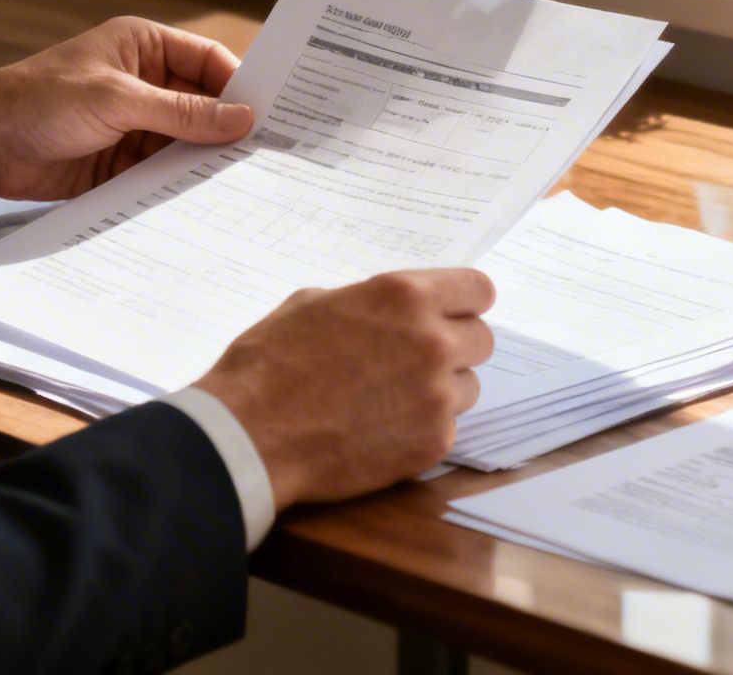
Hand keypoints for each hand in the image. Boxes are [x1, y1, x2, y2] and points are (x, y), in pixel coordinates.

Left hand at [0, 17, 251, 200]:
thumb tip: (242, 119)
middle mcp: (146, 83)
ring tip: (245, 183)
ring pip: (187, 142)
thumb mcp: (118, 100)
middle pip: (204, 105)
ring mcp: (135, 124)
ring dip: (206, 161)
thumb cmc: (40, 100)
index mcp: (145, 48)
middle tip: (269, 154)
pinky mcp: (123, 162)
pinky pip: (163, 173)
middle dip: (229, 128)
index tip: (274, 113)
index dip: (241, 85)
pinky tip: (205, 200)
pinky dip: (180, 185)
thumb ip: (182, 112)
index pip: (209, 61)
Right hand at [196, 268, 496, 509]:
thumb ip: (368, 302)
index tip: (453, 314)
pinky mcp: (433, 443)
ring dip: (440, 390)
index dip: (464, 303)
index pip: (478, 289)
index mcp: (405, 296)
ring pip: (468, 387)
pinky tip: (381, 429)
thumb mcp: (312, 304)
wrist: (250, 436)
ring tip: (390, 399)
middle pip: (482, 339)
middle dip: (454, 347)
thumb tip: (389, 311)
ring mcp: (437, 396)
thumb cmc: (269, 365)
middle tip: (415, 361)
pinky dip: (421, 429)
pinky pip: (447, 428)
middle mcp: (432, 341)